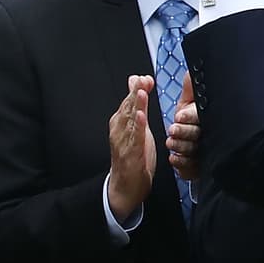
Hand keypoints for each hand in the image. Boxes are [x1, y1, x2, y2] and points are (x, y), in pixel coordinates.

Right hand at [108, 74, 155, 221]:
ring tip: (141, 91)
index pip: (128, 101)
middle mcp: (119, 131)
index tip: (144, 77)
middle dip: (135, 92)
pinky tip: (141, 116)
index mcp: (121, 123)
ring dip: (135, 105)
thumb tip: (139, 84)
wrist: (126, 185)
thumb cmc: (132, 154)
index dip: (135, 89)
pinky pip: (134, 139)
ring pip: (129, 121)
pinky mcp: (131, 154)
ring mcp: (124, 142)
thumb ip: (139, 106)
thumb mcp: (137, 127)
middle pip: (126, 108)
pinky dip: (137, 127)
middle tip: (143, 79)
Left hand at [167, 74, 199, 180]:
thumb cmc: (190, 121)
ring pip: (194, 150)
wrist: (193, 147)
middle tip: (173, 130)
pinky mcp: (198, 167)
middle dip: (184, 131)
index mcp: (204, 118)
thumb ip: (191, 88)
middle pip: (197, 134)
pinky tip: (174, 159)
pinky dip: (182, 164)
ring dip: (181, 146)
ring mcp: (203, 152)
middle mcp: (206, 135)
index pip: (199, 116)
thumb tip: (190, 71)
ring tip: (171, 143)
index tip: (179, 115)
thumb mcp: (190, 103)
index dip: (189, 116)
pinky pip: (191, 167)